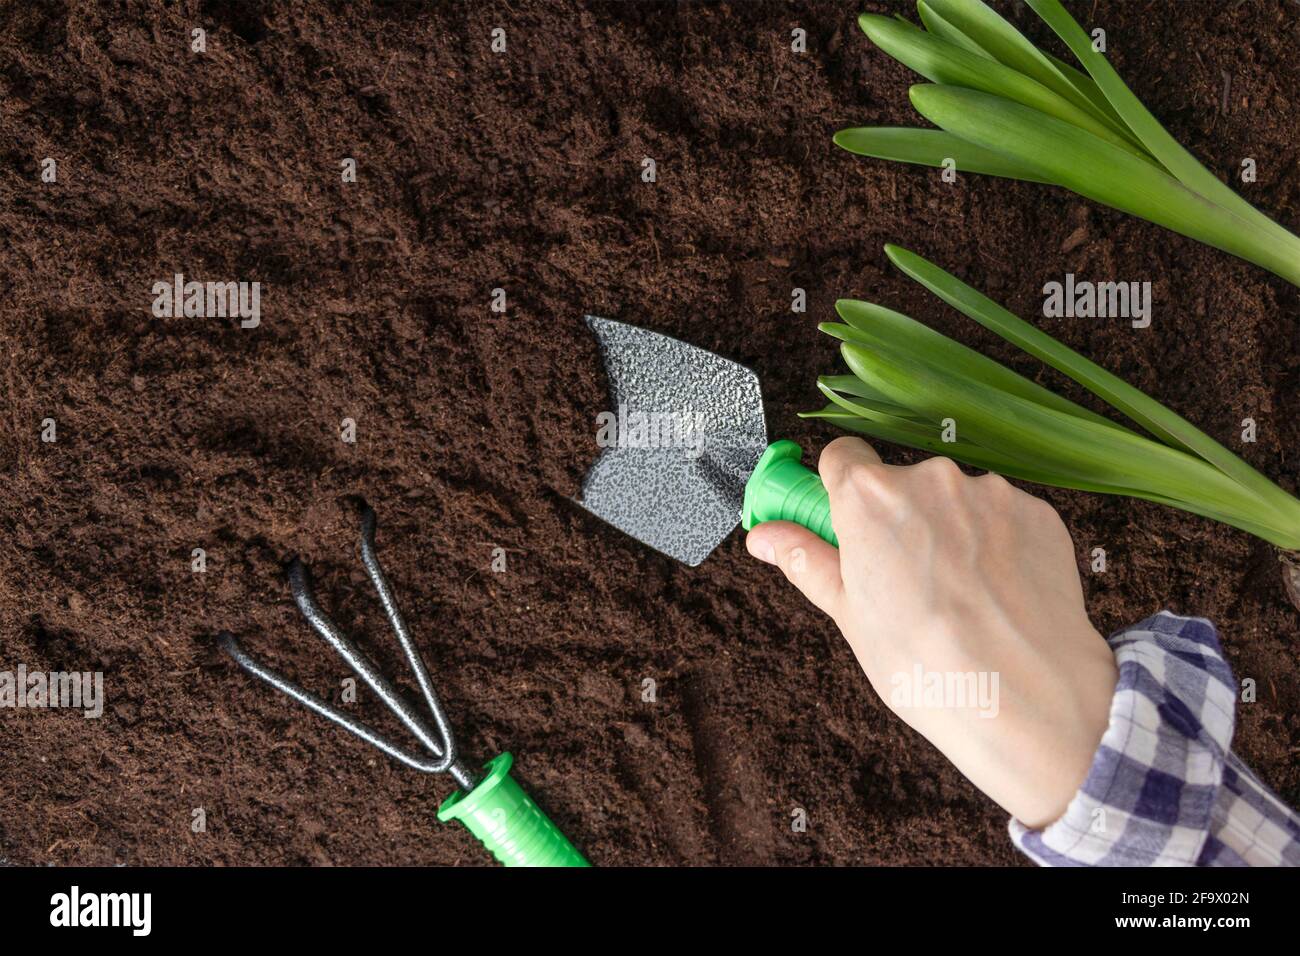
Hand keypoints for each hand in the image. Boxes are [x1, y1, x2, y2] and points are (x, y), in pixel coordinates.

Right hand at [745, 437, 1117, 827]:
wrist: (1025, 696)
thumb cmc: (927, 664)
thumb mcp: (849, 616)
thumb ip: (807, 561)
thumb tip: (765, 536)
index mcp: (869, 498)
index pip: (842, 456)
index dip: (839, 490)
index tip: (844, 523)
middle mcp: (930, 479)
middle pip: (900, 481)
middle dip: (897, 518)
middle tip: (903, 579)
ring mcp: (990, 492)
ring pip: (953, 499)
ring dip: (948, 529)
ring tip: (958, 596)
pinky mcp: (1038, 512)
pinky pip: (1001, 515)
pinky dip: (995, 543)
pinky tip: (995, 593)